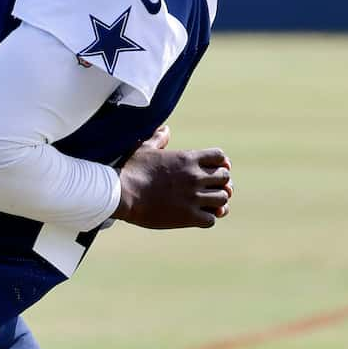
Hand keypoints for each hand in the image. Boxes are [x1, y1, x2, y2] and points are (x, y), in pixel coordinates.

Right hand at [114, 124, 231, 229]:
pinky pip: (211, 219)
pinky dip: (207, 218)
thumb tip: (165, 129)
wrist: (121, 194)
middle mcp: (195, 176)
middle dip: (220, 183)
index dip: (220, 164)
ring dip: (217, 201)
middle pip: (226, 178)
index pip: (220, 157)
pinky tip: (197, 217)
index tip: (213, 170)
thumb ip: (158, 139)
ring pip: (223, 198)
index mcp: (188, 159)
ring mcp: (193, 197)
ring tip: (206, 204)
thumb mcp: (144, 149)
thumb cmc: (131, 171)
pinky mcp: (188, 216)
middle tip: (210, 189)